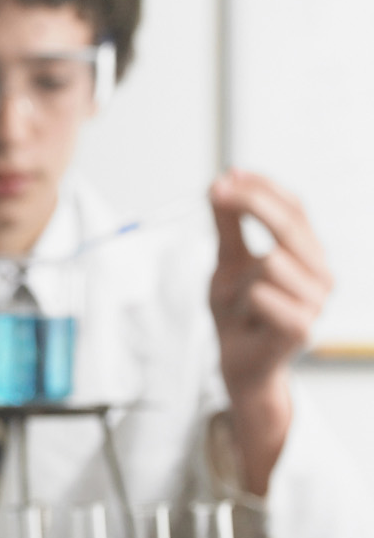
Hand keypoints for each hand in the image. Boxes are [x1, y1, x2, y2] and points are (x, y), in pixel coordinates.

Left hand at [209, 168, 330, 492]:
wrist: (237, 362)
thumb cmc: (238, 311)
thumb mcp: (226, 261)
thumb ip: (227, 226)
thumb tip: (222, 183)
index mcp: (307, 253)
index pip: (295, 208)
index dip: (263, 187)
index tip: (229, 174)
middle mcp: (319, 273)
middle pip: (291, 225)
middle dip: (252, 204)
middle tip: (217, 192)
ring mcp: (315, 302)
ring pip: (270, 262)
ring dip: (239, 276)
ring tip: (239, 298)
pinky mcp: (301, 328)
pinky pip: (261, 294)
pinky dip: (240, 302)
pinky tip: (246, 318)